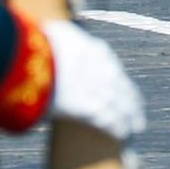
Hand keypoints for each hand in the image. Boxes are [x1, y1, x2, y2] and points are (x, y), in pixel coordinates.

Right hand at [44, 19, 145, 140]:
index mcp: (95, 51)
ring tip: (136, 125)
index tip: (120, 86)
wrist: (32, 58)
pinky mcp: (90, 107)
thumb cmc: (39, 44)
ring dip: (130, 116)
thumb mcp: (55, 34)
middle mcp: (103, 69)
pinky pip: (109, 120)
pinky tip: (123, 134)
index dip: (117, 79)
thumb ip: (60, 42)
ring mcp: (99, 88)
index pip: (112, 67)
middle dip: (130, 99)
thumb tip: (52, 42)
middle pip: (123, 87)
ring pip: (121, 104)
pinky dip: (117, 127)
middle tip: (136, 109)